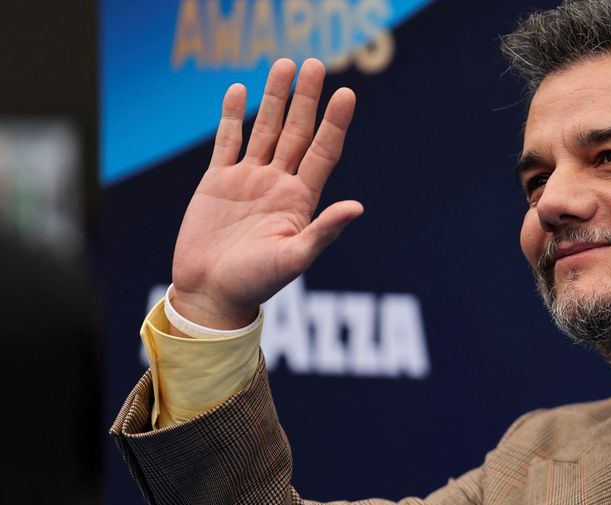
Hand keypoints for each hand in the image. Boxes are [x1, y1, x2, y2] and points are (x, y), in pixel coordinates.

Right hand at [170, 58, 362, 329]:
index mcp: (300, 200)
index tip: (347, 94)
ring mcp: (249, 180)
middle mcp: (278, 184)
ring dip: (275, 98)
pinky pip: (228, 141)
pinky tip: (239, 91)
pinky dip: (232, 117)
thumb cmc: (256, 283)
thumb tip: (357, 207)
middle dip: (306, 99)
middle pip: (297, 132)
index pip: (324, 152)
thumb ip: (324, 231)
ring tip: (284, 65)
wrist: (212, 294)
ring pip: (265, 129)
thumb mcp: (295, 259)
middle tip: (316, 63)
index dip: (335, 123)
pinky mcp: (218, 182)